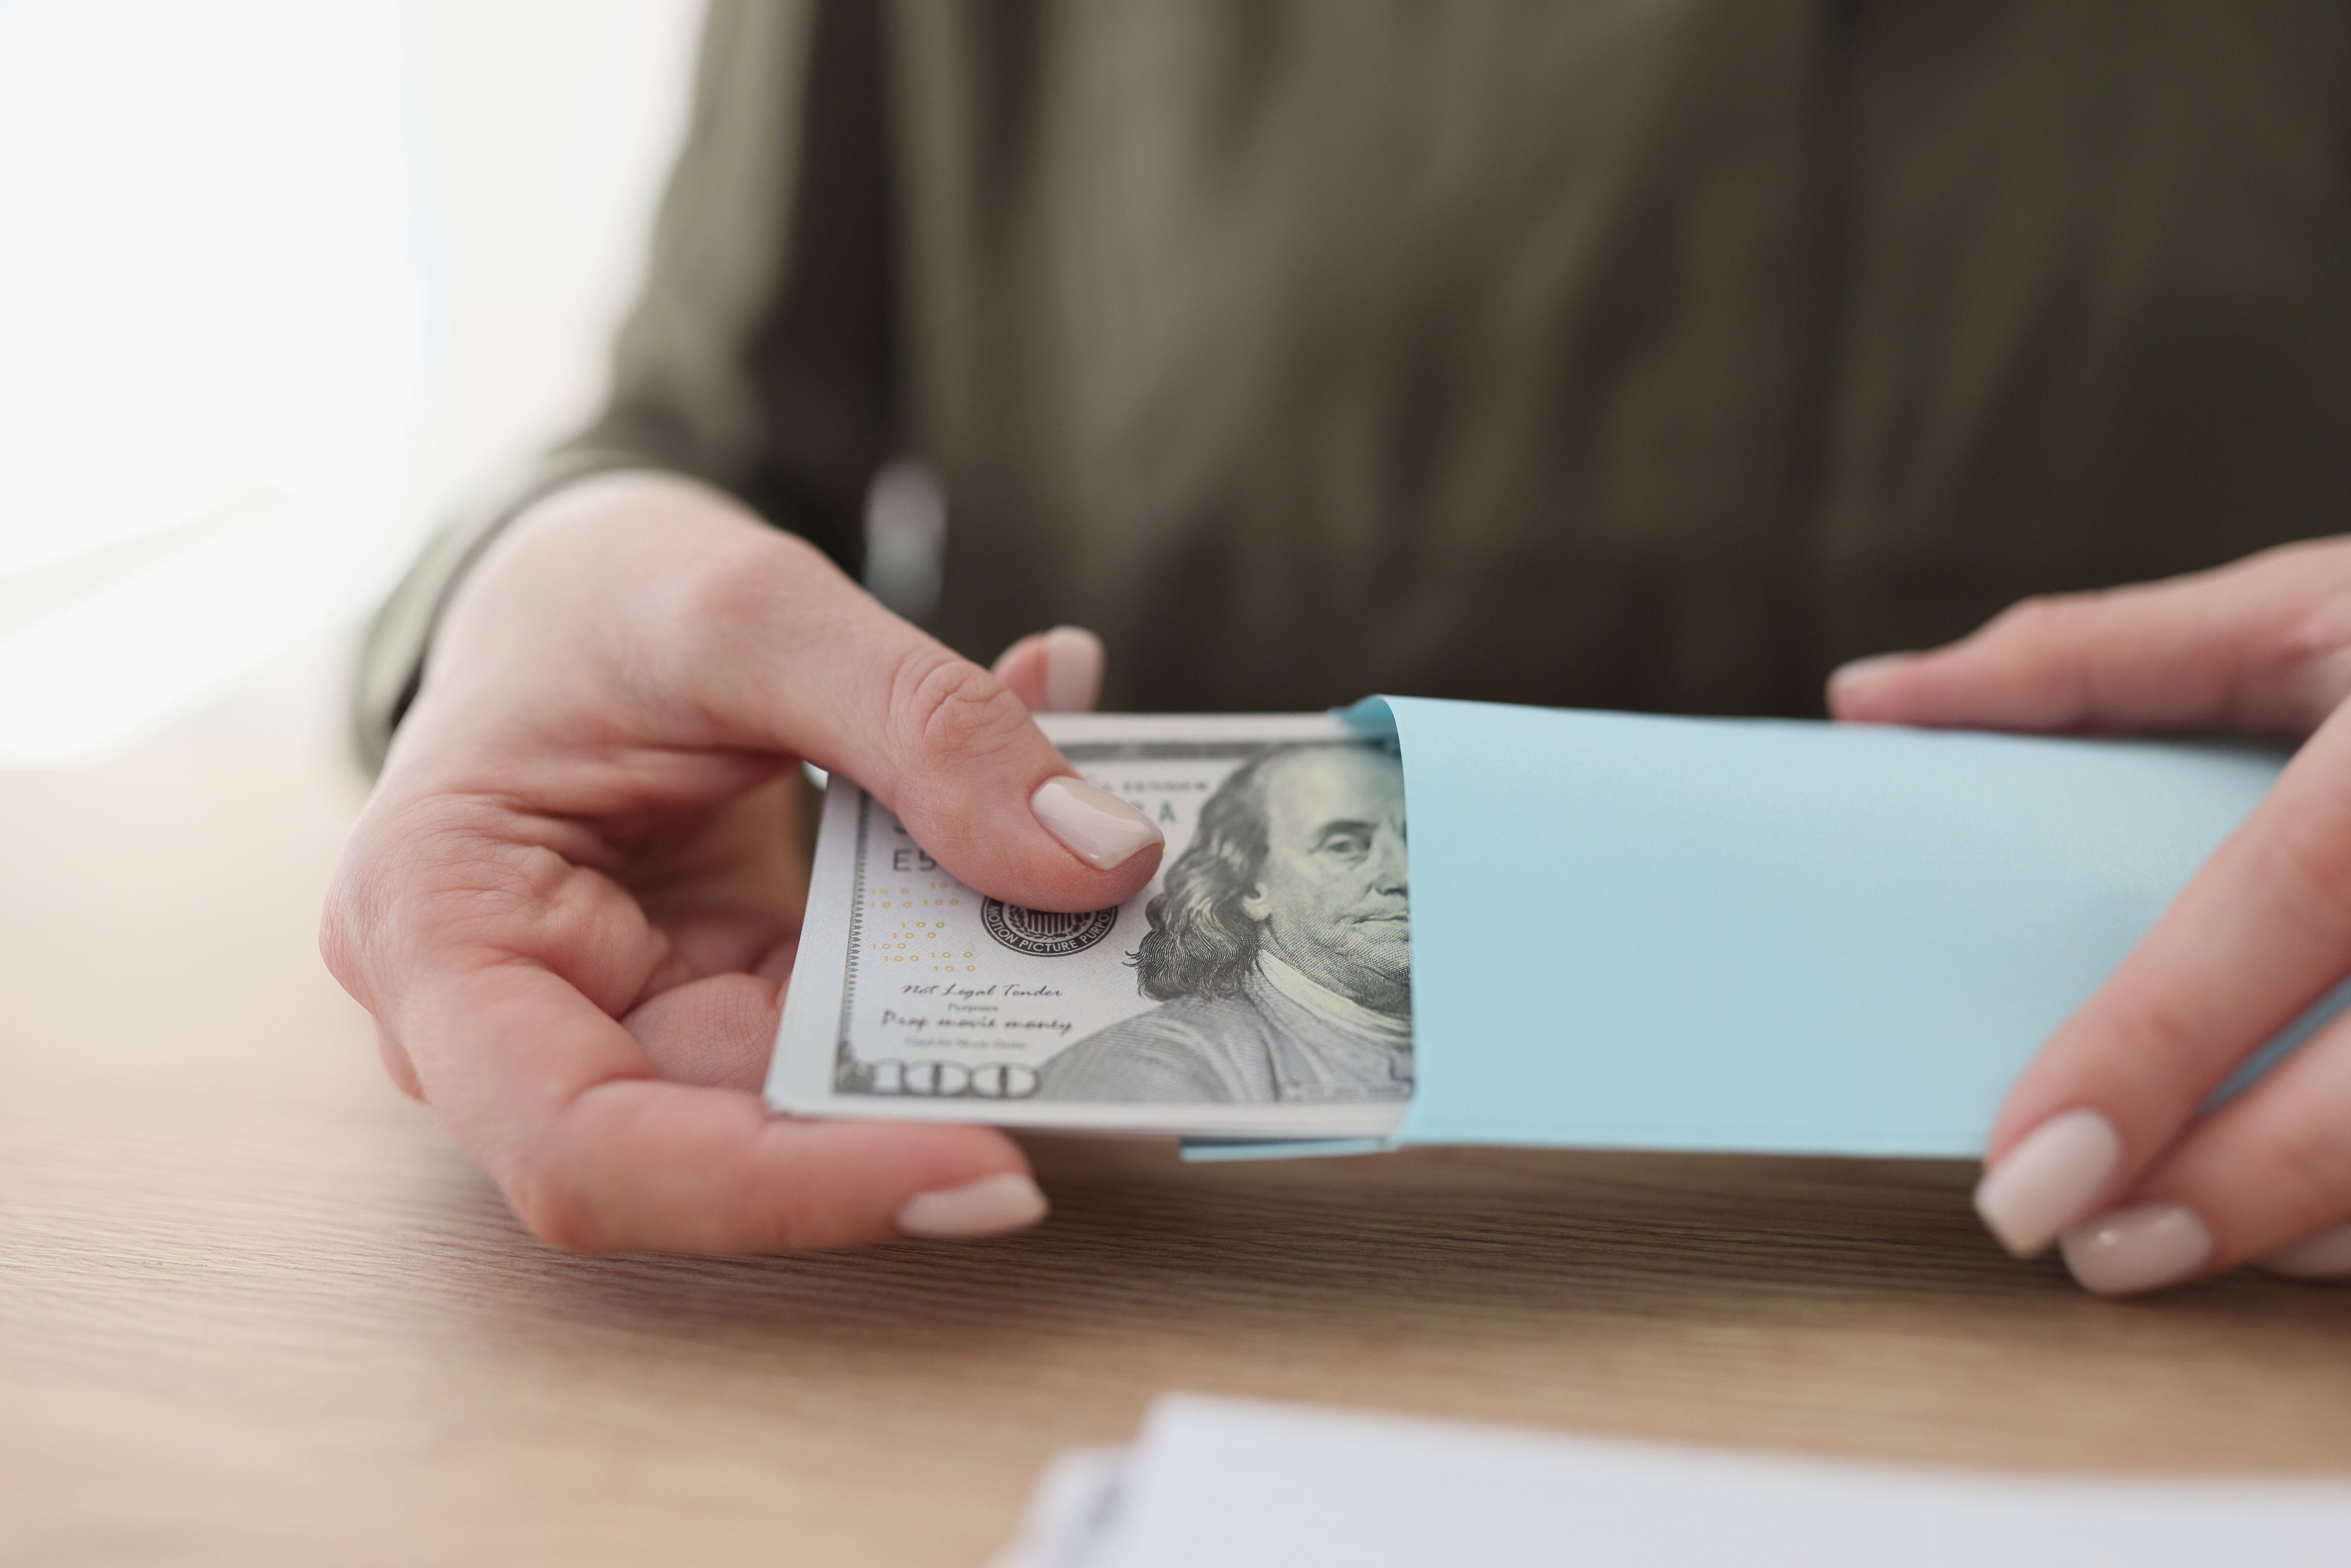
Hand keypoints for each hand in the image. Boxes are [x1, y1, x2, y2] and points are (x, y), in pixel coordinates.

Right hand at [322, 470, 1158, 1251]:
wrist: (584, 580)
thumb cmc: (601, 589)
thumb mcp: (753, 609)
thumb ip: (923, 724)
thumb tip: (1099, 860)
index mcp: (438, 931)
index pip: (591, 1148)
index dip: (787, 1190)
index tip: (986, 1168)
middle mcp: (505, 1023)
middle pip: (715, 1149)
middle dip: (912, 1118)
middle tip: (1111, 1073)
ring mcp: (619, 1027)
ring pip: (809, 1102)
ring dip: (964, 1036)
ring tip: (1112, 942)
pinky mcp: (720, 1011)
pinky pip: (855, 1029)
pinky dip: (959, 954)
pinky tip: (1060, 850)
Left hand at [1831, 539, 2350, 1293]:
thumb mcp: (2312, 602)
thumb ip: (2088, 660)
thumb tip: (1864, 703)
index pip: (2290, 908)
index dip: (2152, 1051)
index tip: (2022, 1174)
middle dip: (2235, 1191)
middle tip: (2083, 1249)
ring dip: (2330, 1233)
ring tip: (2183, 1247)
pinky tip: (2322, 1234)